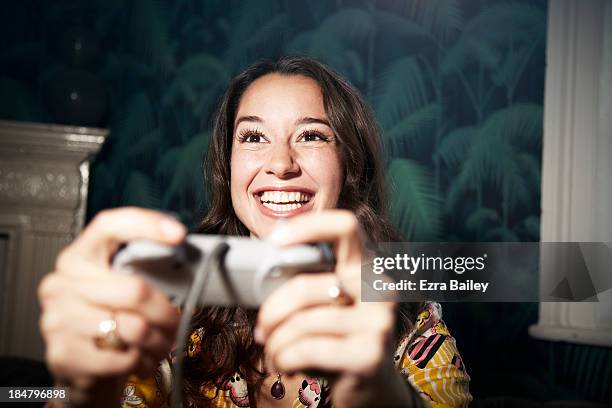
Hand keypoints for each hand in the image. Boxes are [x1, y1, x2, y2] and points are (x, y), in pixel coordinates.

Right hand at [38, 208, 183, 404]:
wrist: (84, 369)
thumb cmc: (112, 320)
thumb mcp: (125, 289)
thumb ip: (145, 271)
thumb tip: (186, 259)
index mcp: (80, 256)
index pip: (109, 226)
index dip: (145, 225)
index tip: (178, 234)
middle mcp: (62, 282)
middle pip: (135, 290)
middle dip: (166, 312)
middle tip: (177, 322)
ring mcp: (57, 318)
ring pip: (135, 328)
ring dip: (158, 341)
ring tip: (160, 343)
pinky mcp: (63, 353)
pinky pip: (124, 358)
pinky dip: (142, 362)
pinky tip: (139, 359)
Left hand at [255, 210, 414, 407]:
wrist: (373, 390)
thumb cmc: (338, 341)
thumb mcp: (328, 308)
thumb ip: (309, 285)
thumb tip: (261, 274)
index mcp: (368, 269)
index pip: (346, 227)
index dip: (308, 226)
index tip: (275, 241)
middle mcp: (379, 289)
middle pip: (307, 285)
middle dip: (271, 311)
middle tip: (261, 328)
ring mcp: (378, 322)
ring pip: (302, 322)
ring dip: (276, 342)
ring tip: (274, 353)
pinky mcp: (369, 355)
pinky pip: (307, 349)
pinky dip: (284, 359)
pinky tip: (285, 366)